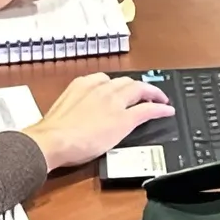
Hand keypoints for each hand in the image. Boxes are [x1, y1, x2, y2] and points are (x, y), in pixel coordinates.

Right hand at [23, 74, 174, 172]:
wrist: (53, 140)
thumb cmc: (52, 131)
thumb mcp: (64, 108)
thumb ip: (76, 105)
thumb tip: (79, 114)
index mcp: (83, 84)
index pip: (105, 79)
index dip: (116, 85)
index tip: (121, 88)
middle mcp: (101, 88)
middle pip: (125, 82)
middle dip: (136, 86)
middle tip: (144, 92)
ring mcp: (114, 102)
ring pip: (139, 90)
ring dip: (151, 93)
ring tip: (158, 98)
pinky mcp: (125, 118)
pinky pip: (148, 110)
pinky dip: (159, 108)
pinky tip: (166, 110)